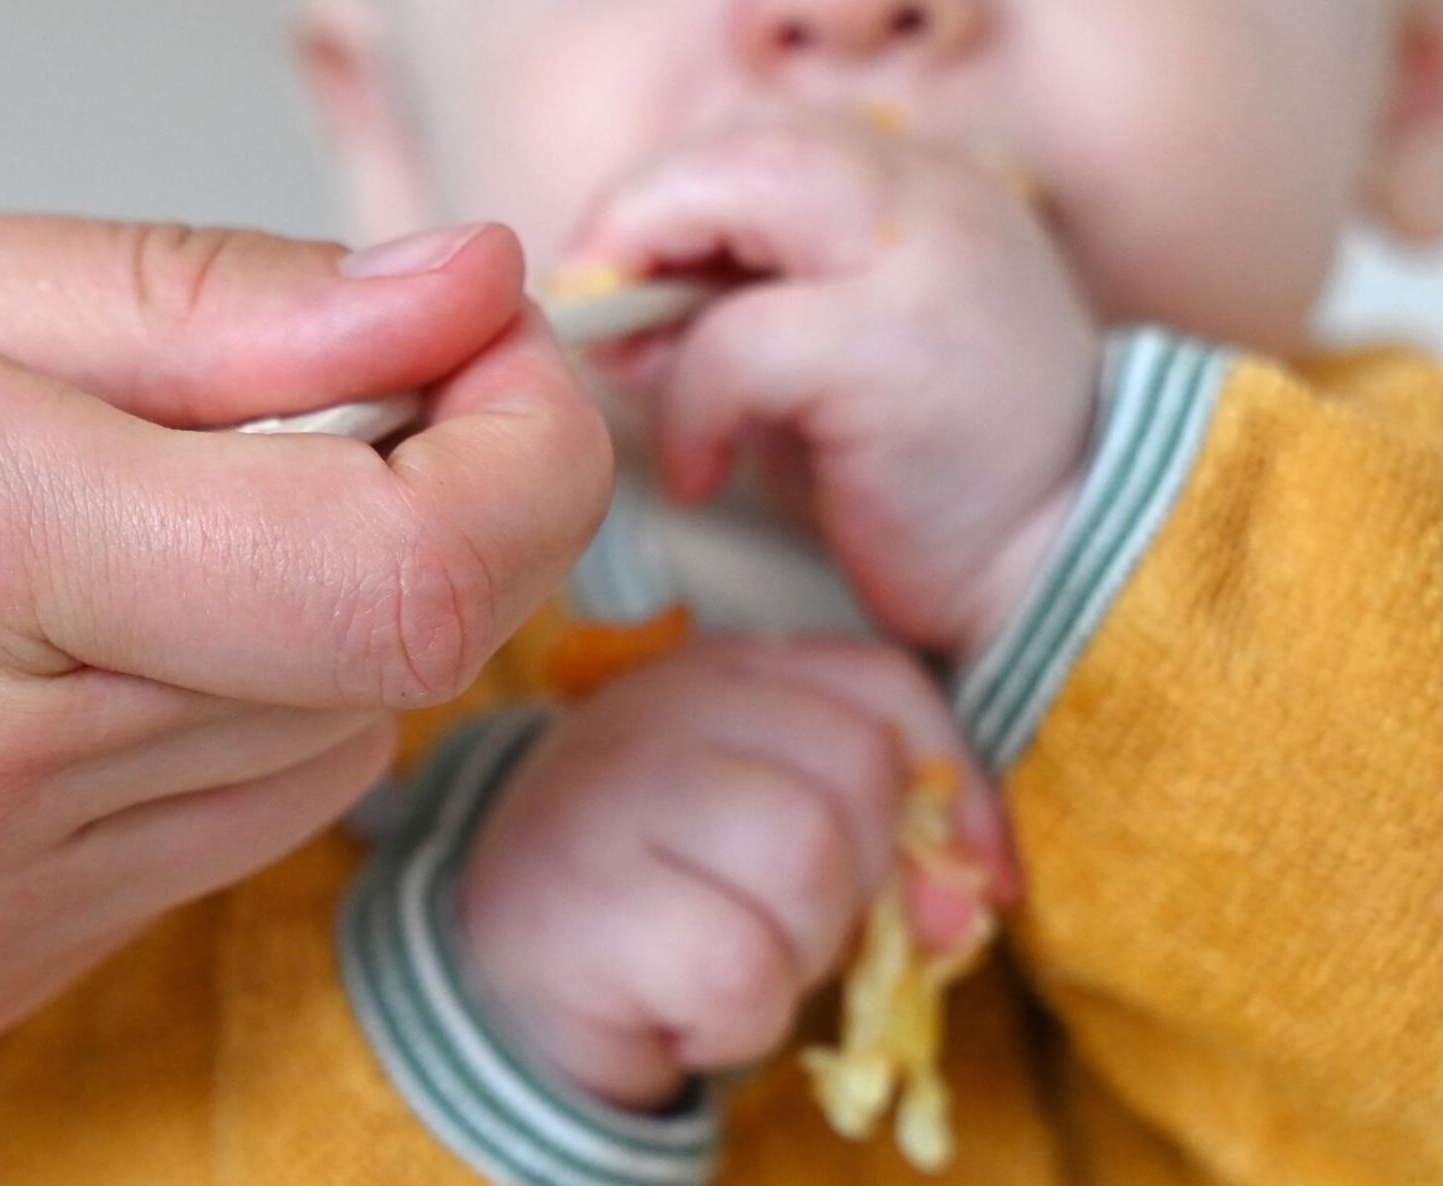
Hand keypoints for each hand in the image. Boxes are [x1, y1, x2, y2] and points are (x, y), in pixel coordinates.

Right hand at [0, 190, 612, 1073]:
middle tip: (279, 411)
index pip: (403, 571)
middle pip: (387, 664)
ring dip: (292, 629)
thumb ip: (188, 302)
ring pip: (308, 763)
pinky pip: (186, 856)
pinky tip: (41, 664)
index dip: (528, 461)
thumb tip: (448, 304)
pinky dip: (189, 737)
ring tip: (100, 538)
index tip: (499, 367)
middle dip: (407, 512)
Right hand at [460, 639, 1011, 1109]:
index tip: (959, 887)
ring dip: (797, 955)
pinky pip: (738, 967)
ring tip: (728, 967)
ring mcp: (606, 793)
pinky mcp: (580, 901)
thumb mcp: (777, 843)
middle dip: (856, 889)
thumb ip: (886, 845)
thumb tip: (975, 903)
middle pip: (854, 775)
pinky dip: (737, 1021)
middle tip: (780, 933)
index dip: (952, 788)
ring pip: (805, 862)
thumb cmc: (663, 906)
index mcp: (719, 674)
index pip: (881, 686)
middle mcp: (656, 707)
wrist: (493, 983)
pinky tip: (683, 1011)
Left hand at [563, 112, 1102, 656]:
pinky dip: (688, 405)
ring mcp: (918, 259)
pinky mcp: (889, 344)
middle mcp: (929, 199)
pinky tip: (699, 474)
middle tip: (591, 309)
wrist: (1066, 568)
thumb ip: (739, 318)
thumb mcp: (831, 373)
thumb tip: (616, 312)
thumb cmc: (932, 485)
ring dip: (652, 282)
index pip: (763, 145)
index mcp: (919, 193)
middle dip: (639, 217)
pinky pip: (737, 340)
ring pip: (739, 196)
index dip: (667, 198)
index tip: (610, 274)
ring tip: (630, 372)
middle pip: (745, 148)